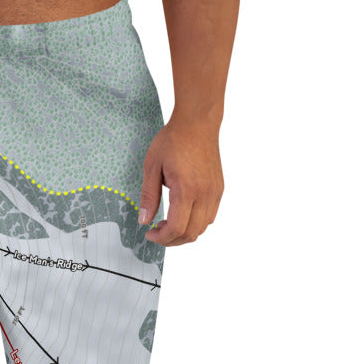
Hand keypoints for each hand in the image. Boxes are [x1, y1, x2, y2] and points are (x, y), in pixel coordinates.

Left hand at [138, 118, 223, 246]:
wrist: (197, 123)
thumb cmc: (174, 140)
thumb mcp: (152, 167)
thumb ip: (148, 197)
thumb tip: (144, 220)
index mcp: (187, 189)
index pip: (177, 228)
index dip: (161, 238)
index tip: (149, 234)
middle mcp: (205, 194)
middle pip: (190, 234)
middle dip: (171, 240)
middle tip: (156, 232)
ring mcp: (214, 192)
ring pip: (202, 228)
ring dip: (184, 233)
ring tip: (167, 223)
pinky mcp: (218, 189)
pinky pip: (209, 217)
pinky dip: (195, 223)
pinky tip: (182, 214)